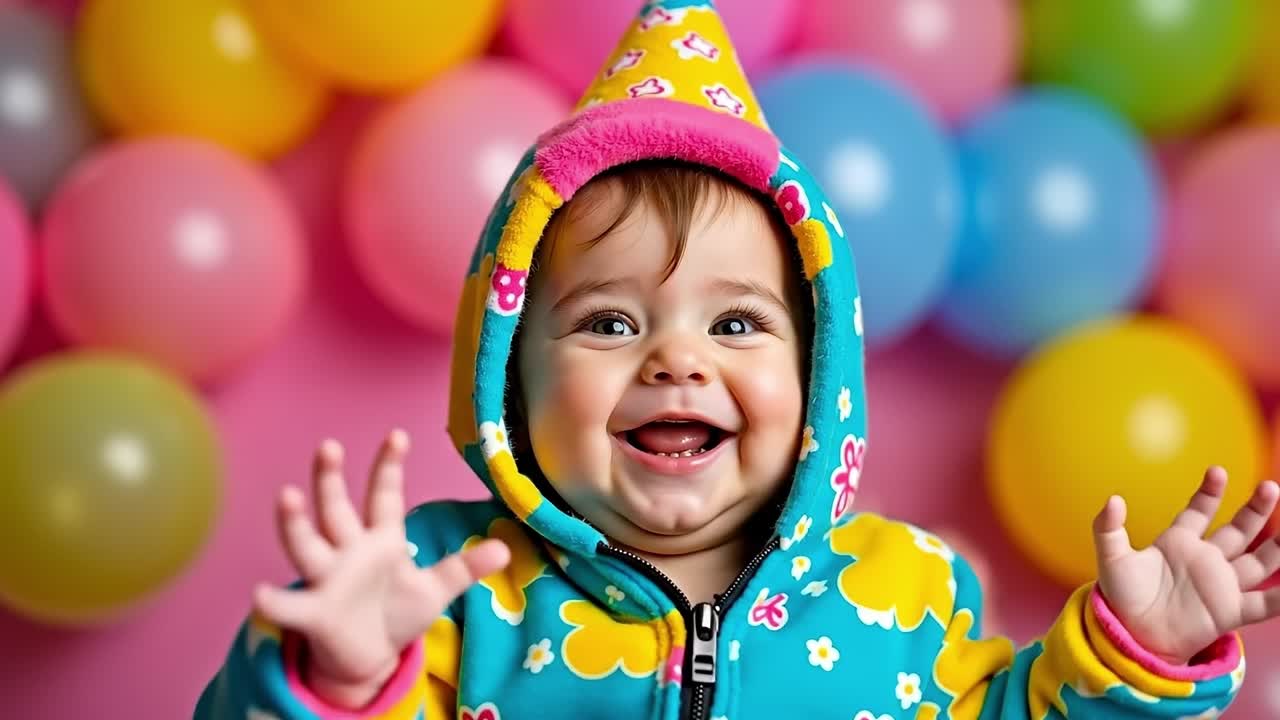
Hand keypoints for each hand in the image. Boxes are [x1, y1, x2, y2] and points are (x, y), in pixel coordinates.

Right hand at [253, 430, 509, 708]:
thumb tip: (506, 550)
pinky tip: (261, 593)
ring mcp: (327, 579)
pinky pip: (290, 606)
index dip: (389, 467)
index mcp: (381, 540)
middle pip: (336, 509)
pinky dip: (276, 600)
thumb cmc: (397, 611)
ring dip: (295, 523)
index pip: (385, 496)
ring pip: (307, 545)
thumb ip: (465, 567)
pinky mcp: (313, 612)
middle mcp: (348, 551)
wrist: (370, 655)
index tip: (397, 435)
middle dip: (330, 479)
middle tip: (328, 446)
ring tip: (286, 496)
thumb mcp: (437, 589)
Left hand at [1094, 466, 1279, 664]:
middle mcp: (1205, 560)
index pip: (1199, 512)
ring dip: (1276, 546)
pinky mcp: (1230, 611)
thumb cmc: (1122, 598)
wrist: (1132, 636)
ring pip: (1258, 561)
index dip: (1209, 493)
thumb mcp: (1112, 560)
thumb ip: (1108, 529)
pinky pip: (1263, 603)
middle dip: (1254, 510)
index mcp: (1178, 543)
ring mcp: (1220, 584)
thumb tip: (1113, 500)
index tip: (1217, 471)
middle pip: (1238, 530)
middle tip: (1269, 487)